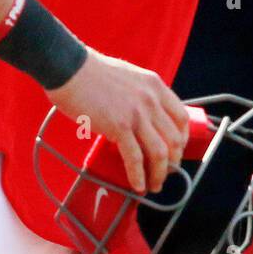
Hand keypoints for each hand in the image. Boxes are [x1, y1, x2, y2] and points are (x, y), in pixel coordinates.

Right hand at [46, 49, 189, 194]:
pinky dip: (138, 175)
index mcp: (156, 86)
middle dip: (173, 161)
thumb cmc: (92, 73)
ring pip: (160, 152)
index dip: (182, 139)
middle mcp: (152, 100)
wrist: (70, 68)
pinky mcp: (119, 126)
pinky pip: (135, 158)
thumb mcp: (129, 78)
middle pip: (174, 138)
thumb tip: (142, 119)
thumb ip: (141, 96)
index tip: (177, 151)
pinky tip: (138, 185)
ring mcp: (137, 114)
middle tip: (166, 173)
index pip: (182, 117)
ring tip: (154, 185)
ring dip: (159, 173)